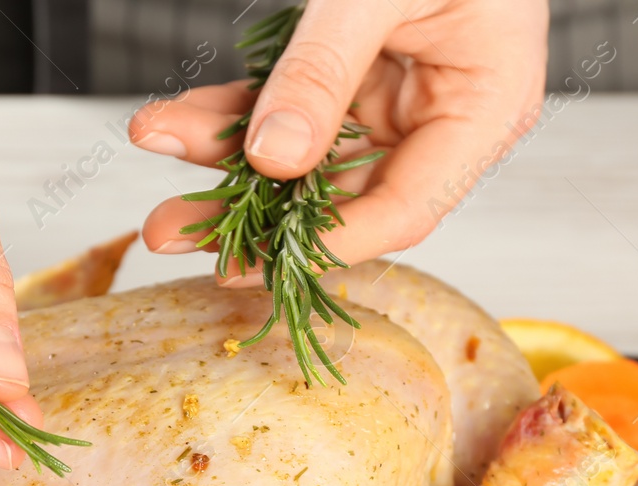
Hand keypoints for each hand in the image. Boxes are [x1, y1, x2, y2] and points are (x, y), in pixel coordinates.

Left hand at [130, 0, 548, 277]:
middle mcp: (438, 119)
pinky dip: (228, 112)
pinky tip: (172, 115)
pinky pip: (284, 109)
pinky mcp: (352, 76)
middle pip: (337, 195)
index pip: (404, 209)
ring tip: (153, 145)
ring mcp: (393, 99)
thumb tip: (273, 160)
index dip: (326, 245)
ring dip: (219, 159)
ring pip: (298, 156)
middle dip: (243, 213)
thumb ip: (326, 70)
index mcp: (484, 110)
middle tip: (166, 230)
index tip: (246, 262)